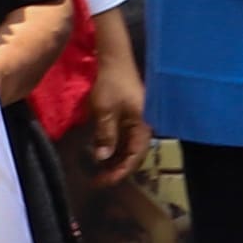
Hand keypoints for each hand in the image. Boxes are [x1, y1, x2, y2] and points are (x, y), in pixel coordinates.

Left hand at [77, 49, 154, 171]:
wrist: (116, 60)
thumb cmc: (112, 84)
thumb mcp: (105, 111)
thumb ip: (105, 135)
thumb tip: (103, 159)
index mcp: (143, 127)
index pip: (134, 158)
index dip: (119, 172)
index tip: (102, 182)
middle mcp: (145, 127)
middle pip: (134, 155)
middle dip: (117, 169)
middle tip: (97, 180)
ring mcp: (139, 121)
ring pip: (129, 148)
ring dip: (115, 160)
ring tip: (98, 170)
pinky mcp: (132, 116)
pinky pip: (125, 138)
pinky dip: (115, 148)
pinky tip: (102, 152)